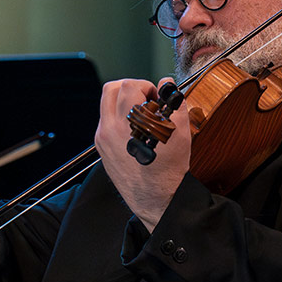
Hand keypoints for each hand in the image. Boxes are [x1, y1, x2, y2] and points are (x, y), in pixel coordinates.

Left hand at [95, 78, 191, 230]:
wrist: (157, 196)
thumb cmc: (169, 168)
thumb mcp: (180, 132)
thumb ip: (175, 102)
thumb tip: (168, 84)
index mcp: (129, 122)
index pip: (130, 86)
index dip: (146, 86)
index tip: (156, 97)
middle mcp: (110, 128)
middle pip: (111, 89)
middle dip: (130, 88)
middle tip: (146, 98)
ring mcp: (103, 139)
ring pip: (105, 105)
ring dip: (122, 102)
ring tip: (140, 114)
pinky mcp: (101, 148)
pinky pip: (105, 122)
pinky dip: (118, 117)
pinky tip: (134, 130)